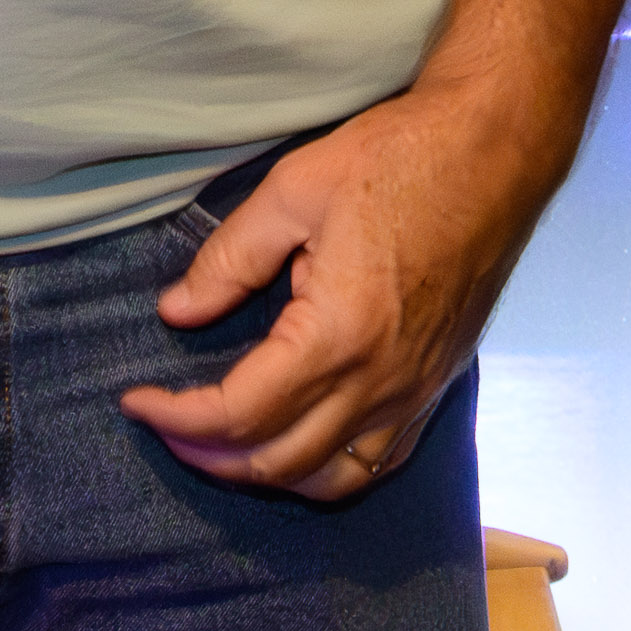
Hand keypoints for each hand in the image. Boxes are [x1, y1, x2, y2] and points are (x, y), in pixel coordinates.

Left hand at [117, 87, 557, 501]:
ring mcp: (415, 390)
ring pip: (330, 478)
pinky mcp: (437, 384)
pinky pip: (380, 461)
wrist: (494, 151)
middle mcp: (381, 381)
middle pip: (277, 461)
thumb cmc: (399, 159)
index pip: (238, 414)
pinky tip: (297, 441)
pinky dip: (327, 471)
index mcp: (339, 336)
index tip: (136, 400)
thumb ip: (229, 261)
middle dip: (206, 454)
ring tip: (220, 441)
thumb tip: (177, 312)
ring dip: (264, 472)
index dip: (175, 417)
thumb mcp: (293, 191)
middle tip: (165, 421)